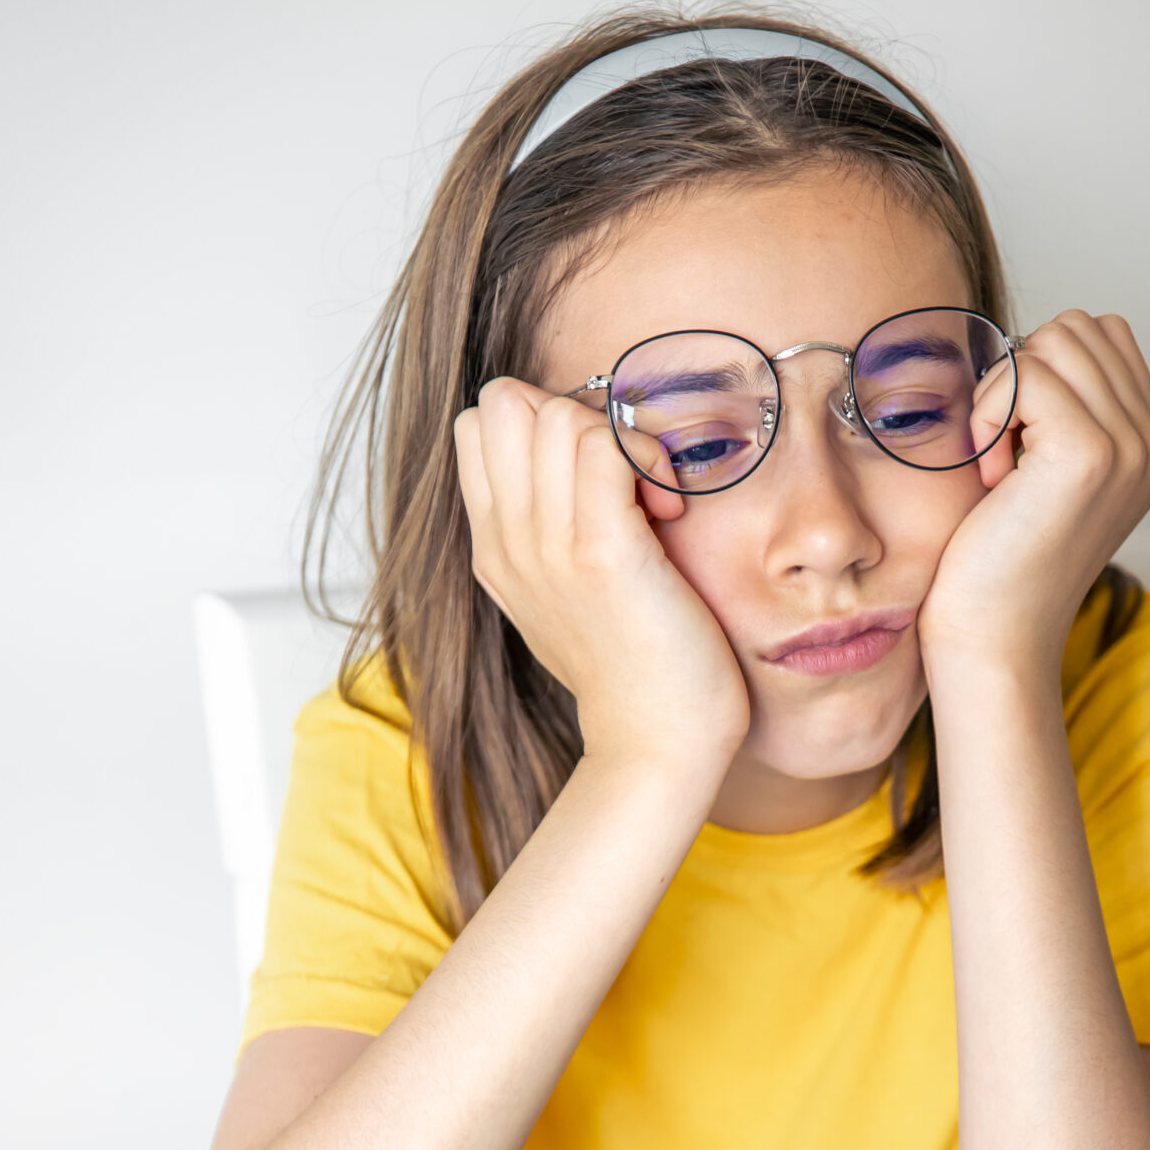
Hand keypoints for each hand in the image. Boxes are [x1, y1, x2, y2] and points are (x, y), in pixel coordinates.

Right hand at [454, 380, 750, 779]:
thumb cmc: (637, 671)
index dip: (544, 424)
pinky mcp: (600, 553)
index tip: (598, 482)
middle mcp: (508, 543)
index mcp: (494, 549)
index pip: (481, 424)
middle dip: (575, 416)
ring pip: (557, 414)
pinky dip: (646, 458)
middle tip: (624, 481)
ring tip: (653, 501)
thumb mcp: (567, 599)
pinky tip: (668, 510)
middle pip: (505, 403)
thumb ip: (549, 538)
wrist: (655, 746)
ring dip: (621, 439)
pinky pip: (604, 443)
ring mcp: (546, 548)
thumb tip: (574, 475)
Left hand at [917, 311, 1149, 678]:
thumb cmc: (999, 562)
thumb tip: (1035, 344)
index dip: (1044, 370)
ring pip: (1052, 341)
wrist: (994, 637)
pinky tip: (991, 475)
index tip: (1022, 444)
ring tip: (1000, 464)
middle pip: (1077, 328)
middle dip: (1022, 376)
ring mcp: (1129, 447)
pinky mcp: (1089, 452)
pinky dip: (990, 414)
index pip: (1104, 335)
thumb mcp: (1045, 474)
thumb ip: (1064, 410)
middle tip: (1005, 454)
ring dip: (1003, 394)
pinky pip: (1025, 373)